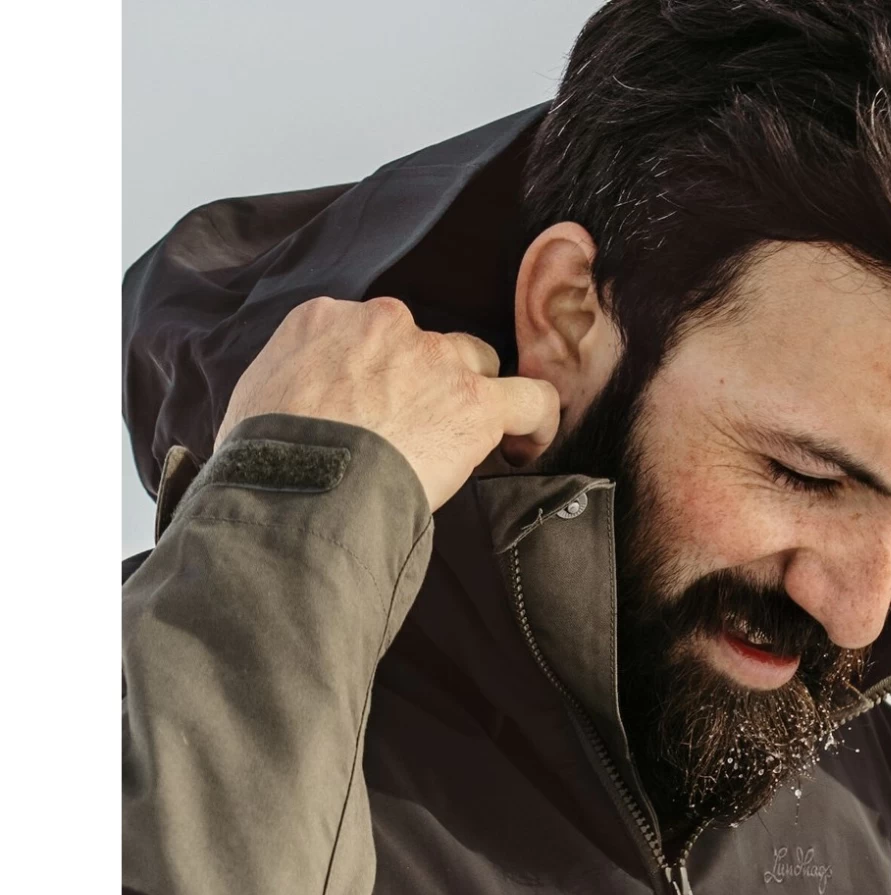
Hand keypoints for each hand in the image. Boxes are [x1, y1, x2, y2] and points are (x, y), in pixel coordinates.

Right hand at [216, 297, 560, 511]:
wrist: (301, 483)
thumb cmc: (268, 459)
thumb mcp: (255, 403)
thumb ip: (289, 389)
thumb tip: (291, 416)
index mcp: (322, 320)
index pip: (368, 336)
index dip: (380, 375)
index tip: (380, 409)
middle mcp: (382, 324)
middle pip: (424, 345)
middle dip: (425, 383)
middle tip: (418, 432)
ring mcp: (433, 357)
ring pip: (475, 365)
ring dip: (472, 399)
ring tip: (470, 443)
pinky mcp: (475, 400)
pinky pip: (531, 396)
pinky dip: (539, 418)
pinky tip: (530, 444)